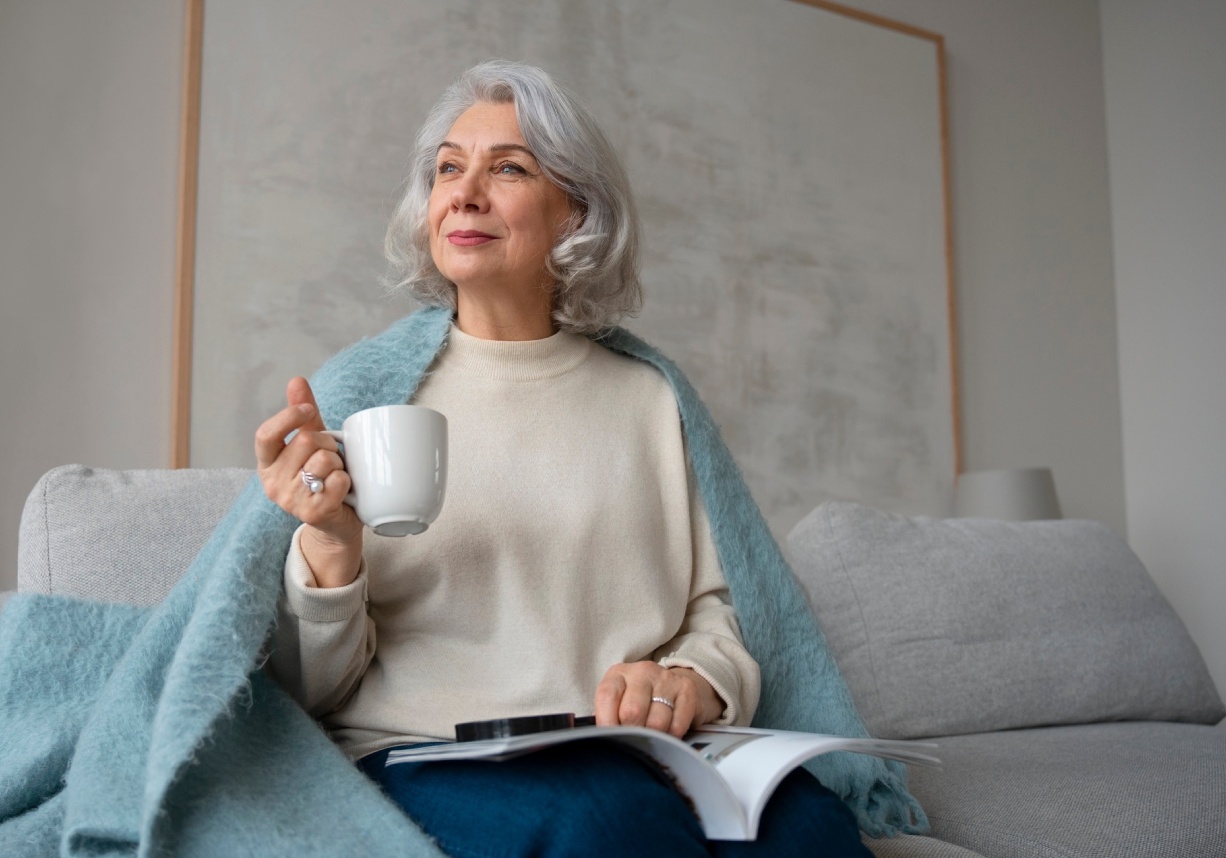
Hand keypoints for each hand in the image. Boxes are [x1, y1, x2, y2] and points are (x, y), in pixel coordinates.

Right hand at [255, 378, 363, 582]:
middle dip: (328, 444)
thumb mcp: (312, 444)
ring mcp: (290, 501)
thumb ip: (303, 416)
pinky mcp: (312, 513)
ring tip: (336, 475)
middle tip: (333, 457)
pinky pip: (337, 481)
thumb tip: (296, 380)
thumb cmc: (323, 478)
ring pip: (324, 460)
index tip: (308, 410)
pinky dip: (347, 481)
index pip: (265, 434)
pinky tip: (343, 491)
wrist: (336, 523)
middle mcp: (272, 483)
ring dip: (339, 463)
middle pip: (306, 442)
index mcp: (267, 463)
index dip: (288, 417)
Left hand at [594, 662, 723, 738]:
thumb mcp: (620, 701)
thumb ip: (608, 716)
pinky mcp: (687, 690)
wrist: (679, 685)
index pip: (607, 696)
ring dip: (654, 737)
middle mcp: (642, 672)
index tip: (611, 738)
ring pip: (656, 722)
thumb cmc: (642, 699)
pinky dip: (671, 737)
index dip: (606, 722)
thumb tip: (600, 739)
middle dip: (632, 733)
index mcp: (619, 674)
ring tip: (652, 738)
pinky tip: (668, 734)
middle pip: (632, 711)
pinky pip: (677, 726)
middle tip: (635, 741)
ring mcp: (666, 679)